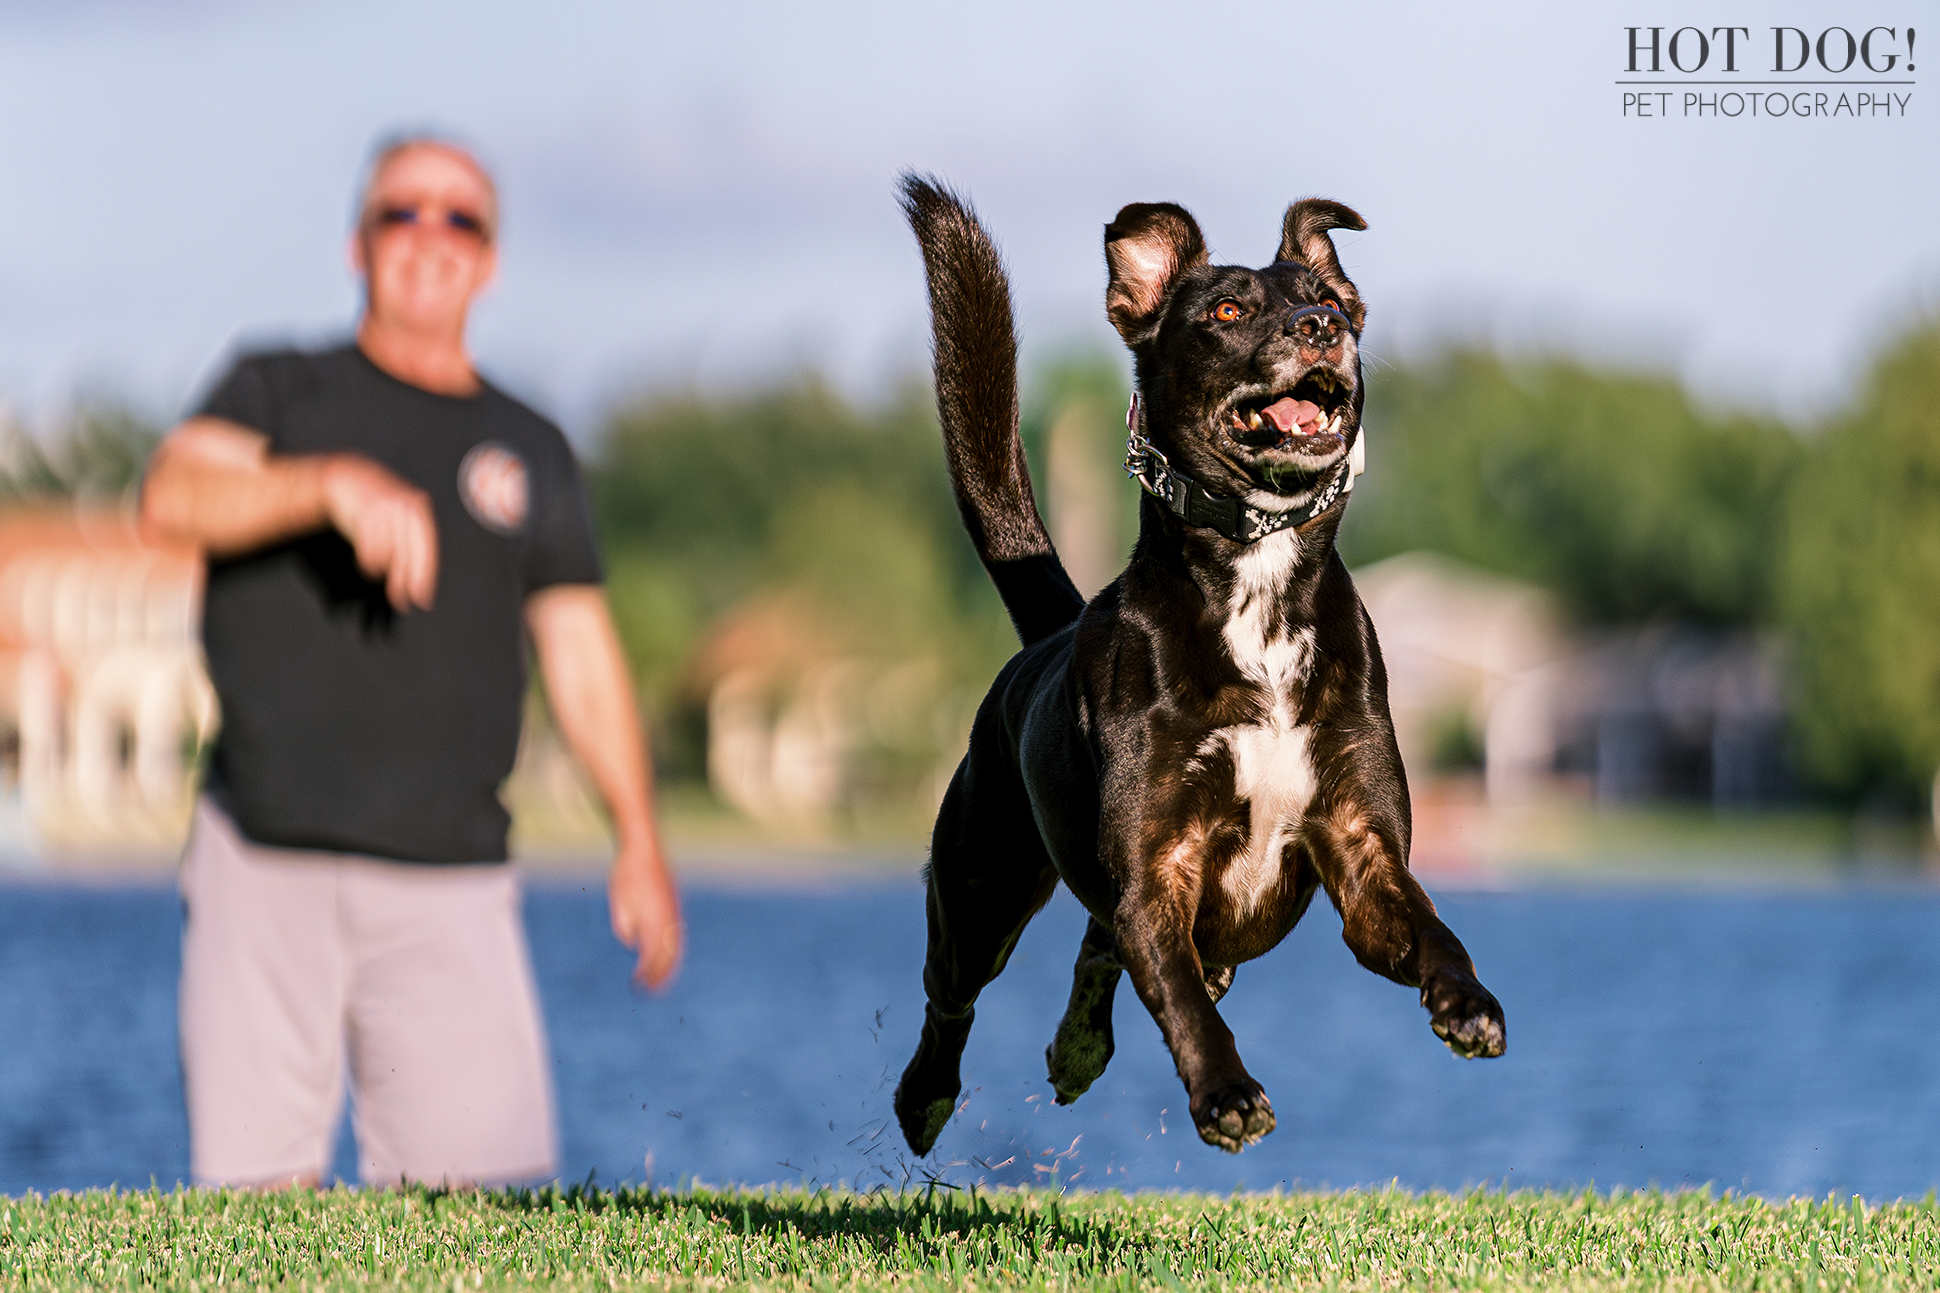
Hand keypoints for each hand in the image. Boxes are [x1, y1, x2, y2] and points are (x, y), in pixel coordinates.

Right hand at [319, 454, 437, 610]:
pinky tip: (369, 566)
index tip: (422, 599)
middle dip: (404, 581)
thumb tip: (417, 579)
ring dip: (382, 571)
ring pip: (387, 554)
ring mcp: (384, 509)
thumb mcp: (401, 515)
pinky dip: (369, 563)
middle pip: (408, 554)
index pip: (426, 549)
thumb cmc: (379, 503)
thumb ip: (412, 541)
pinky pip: (369, 548)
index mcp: (419, 510)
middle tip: (401, 602)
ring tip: (377, 573)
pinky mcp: (364, 513)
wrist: (349, 477)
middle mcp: (404, 508)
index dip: (425, 576)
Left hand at [609, 843, 682, 989]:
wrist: (644, 846)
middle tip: (653, 991)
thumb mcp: (619, 901)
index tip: (638, 984)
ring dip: (670, 965)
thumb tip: (632, 944)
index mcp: (654, 917)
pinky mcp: (674, 904)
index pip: (652, 954)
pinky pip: (678, 933)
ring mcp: (674, 910)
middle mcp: (668, 917)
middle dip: (661, 975)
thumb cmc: (627, 873)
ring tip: (663, 979)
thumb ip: (625, 926)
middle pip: (668, 954)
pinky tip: (670, 954)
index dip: (646, 972)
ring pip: (676, 945)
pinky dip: (675, 949)